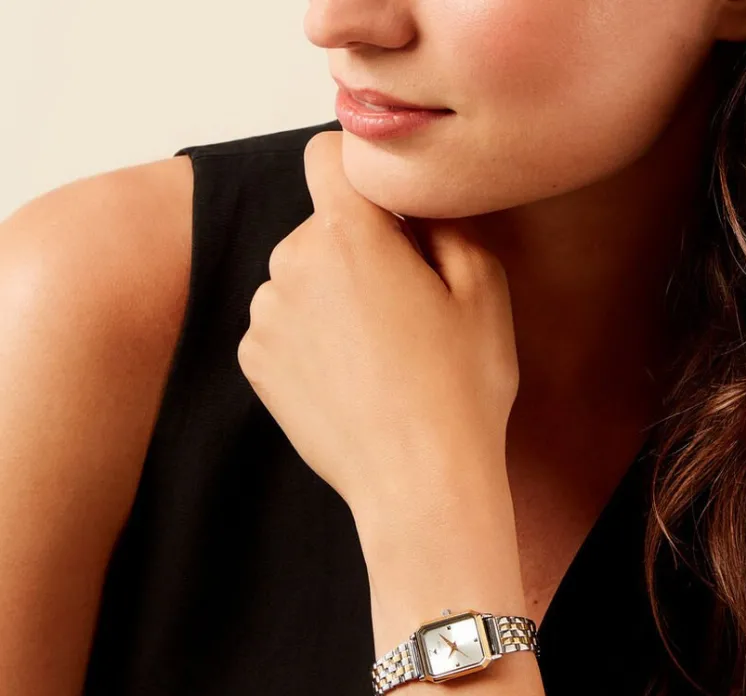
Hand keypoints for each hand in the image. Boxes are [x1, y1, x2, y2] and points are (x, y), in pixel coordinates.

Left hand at [236, 131, 519, 519]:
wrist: (418, 483)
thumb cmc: (460, 390)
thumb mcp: (484, 289)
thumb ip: (442, 221)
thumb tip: (411, 205)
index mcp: (350, 236)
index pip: (326, 156)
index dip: (358, 175)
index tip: (386, 214)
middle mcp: (291, 265)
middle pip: (318, 226)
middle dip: (355, 250)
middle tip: (404, 308)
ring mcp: (265, 317)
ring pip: (297, 277)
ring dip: (328, 295)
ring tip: (377, 353)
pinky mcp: (254, 362)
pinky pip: (280, 323)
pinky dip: (307, 338)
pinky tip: (348, 378)